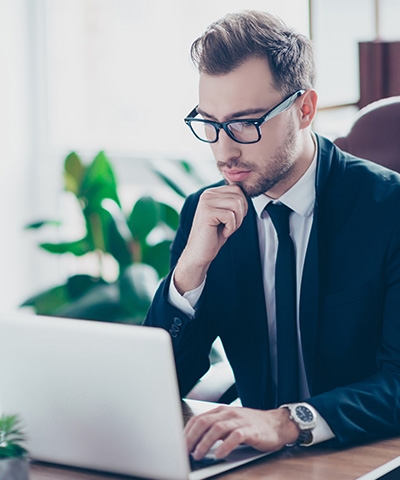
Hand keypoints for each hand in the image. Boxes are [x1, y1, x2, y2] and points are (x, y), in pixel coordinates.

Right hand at [175, 185, 247, 292]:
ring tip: (225, 229)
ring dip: (236, 222)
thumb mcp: (226, 215)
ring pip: (237, 205)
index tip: (230, 219)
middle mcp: (207, 194)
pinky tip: (220, 233)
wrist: (200, 253)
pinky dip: (230, 228)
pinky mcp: (207, 212)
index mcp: (212, 192)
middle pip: (239, 196)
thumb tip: (249, 191)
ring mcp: (206, 202)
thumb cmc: (214, 235)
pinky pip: (231, 216)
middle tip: (228, 226)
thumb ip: (234, 202)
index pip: (238, 189)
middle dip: (240, 215)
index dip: (242, 207)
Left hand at [184, 405, 298, 459]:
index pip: (198, 419)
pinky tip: (219, 454)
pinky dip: (225, 446)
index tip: (179, 445)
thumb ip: (215, 429)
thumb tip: (195, 442)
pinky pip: (235, 437)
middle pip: (204, 422)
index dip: (187, 432)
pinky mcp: (251, 430)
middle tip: (184, 451)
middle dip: (192, 437)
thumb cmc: (252, 426)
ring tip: (198, 455)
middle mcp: (228, 413)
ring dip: (205, 443)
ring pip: (217, 429)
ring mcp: (240, 421)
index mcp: (221, 411)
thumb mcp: (230, 423)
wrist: (277, 424)